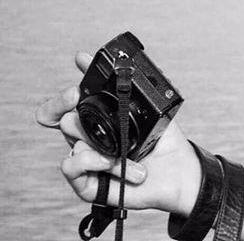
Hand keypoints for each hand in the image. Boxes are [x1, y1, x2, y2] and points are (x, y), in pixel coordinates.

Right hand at [36, 52, 200, 216]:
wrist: (178, 173)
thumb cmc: (165, 143)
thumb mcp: (156, 111)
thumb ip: (144, 90)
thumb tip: (140, 64)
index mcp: (103, 120)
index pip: (74, 104)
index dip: (68, 89)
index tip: (79, 65)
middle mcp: (91, 139)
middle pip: (62, 117)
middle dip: (61, 103)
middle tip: (75, 95)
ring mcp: (88, 160)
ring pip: (71, 139)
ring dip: (95, 139)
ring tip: (122, 149)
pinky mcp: (87, 183)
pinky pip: (71, 166)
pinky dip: (90, 160)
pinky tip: (110, 161)